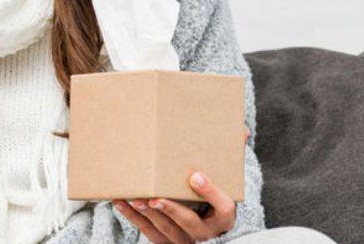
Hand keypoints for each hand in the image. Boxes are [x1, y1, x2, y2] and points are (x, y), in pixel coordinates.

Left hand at [111, 125, 248, 242]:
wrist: (207, 227)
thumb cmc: (214, 196)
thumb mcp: (227, 181)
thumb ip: (232, 157)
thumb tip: (242, 130)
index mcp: (224, 217)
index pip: (223, 207)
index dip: (210, 192)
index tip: (196, 175)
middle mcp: (206, 232)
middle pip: (190, 223)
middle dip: (172, 211)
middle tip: (156, 198)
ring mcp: (185, 240)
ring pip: (166, 230)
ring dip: (149, 215)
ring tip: (135, 198)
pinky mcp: (166, 242)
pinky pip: (148, 232)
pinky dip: (134, 218)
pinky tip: (122, 202)